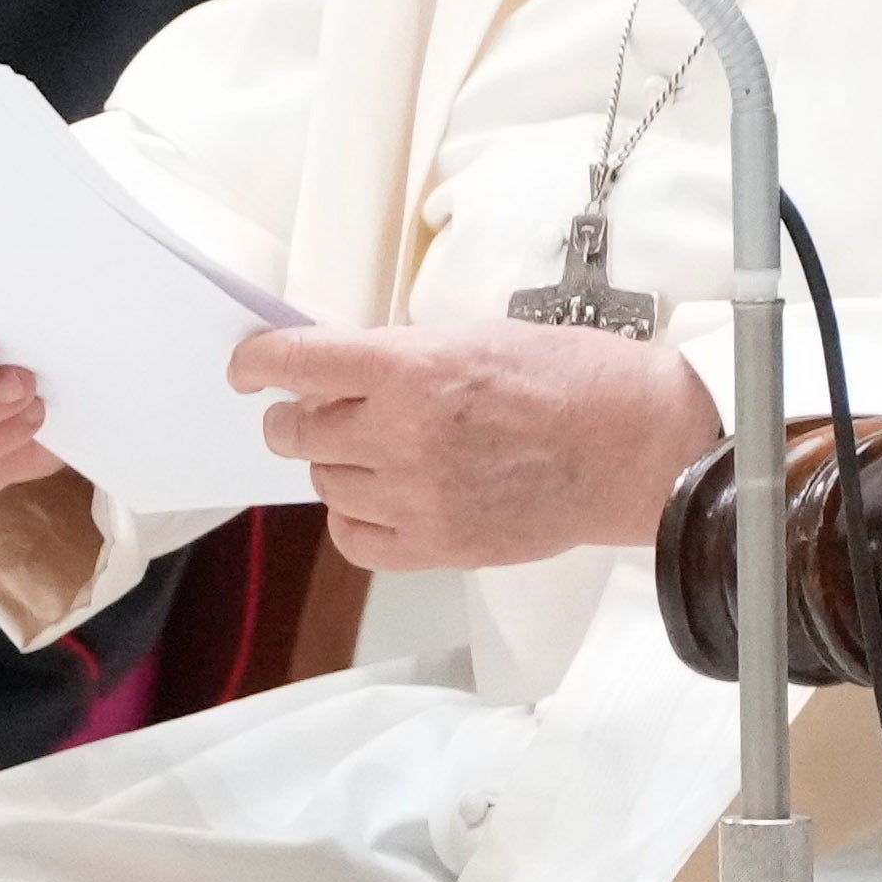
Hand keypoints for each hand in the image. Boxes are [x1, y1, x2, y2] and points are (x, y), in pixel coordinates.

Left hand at [231, 319, 720, 571]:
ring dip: (337, 462)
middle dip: (299, 414)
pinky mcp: (438, 546)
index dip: (258, 364)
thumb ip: (399, 357)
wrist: (633, 447)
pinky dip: (357, 517)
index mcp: (412, 368)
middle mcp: (404, 434)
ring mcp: (418, 496)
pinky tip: (382, 498)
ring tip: (379, 449)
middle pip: (299, 429)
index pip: (295, 364)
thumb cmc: (571, 381)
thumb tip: (340, 371)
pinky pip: (355, 538)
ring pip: (326, 481)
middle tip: (317, 410)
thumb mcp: (474, 335)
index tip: (248, 369)